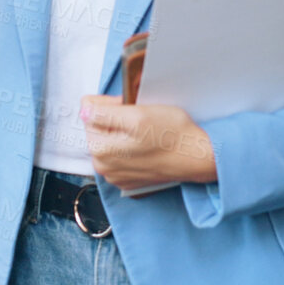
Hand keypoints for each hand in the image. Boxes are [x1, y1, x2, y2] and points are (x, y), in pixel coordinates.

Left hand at [79, 94, 216, 190]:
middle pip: (98, 128)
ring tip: (145, 134)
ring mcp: (115, 176)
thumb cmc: (173, 135)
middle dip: (115, 119)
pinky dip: (130, 147)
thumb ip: (103, 113)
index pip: (89, 112)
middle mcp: (103, 167)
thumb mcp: (137, 114)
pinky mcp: (128, 180)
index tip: (129, 107)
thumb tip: (84, 109)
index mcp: (100, 150)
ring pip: (110, 140)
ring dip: (123, 133)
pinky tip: (147, 146)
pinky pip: (121, 154)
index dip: (110, 104)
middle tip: (140, 119)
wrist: (199, 157)